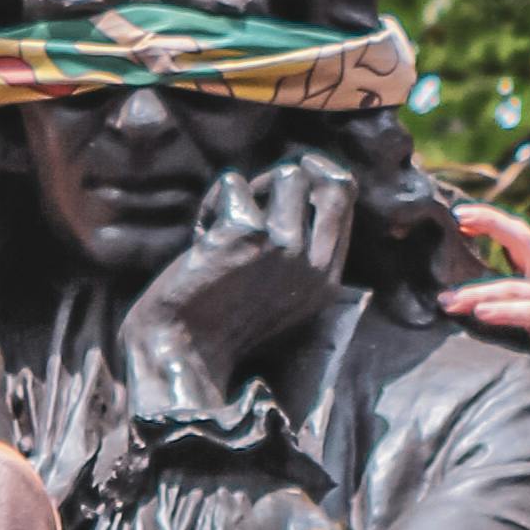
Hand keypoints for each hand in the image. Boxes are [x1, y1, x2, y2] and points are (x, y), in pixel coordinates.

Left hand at [120, 151, 355, 412]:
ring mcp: (284, 247)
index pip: (346, 197)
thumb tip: (300, 184)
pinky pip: (234, 185)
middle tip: (255, 202)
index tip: (290, 177)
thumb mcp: (283, 293)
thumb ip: (302, 250)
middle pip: (329, 179)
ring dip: (251, 189)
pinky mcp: (245, 236)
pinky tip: (201, 238)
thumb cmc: (222, 323)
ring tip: (224, 224)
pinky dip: (212, 204)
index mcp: (327, 278)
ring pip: (286, 175)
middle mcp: (313, 262)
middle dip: (291, 176)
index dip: (318, 176)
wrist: (184, 354)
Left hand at [443, 205, 529, 413]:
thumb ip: (506, 314)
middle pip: (521, 240)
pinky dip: (507, 311)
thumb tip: (464, 311)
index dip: (490, 222)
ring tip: (448, 300)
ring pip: (514, 286)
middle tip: (456, 217)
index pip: (515, 240)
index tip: (459, 216)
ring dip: (478, 292)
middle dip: (490, 222)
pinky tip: (482, 313)